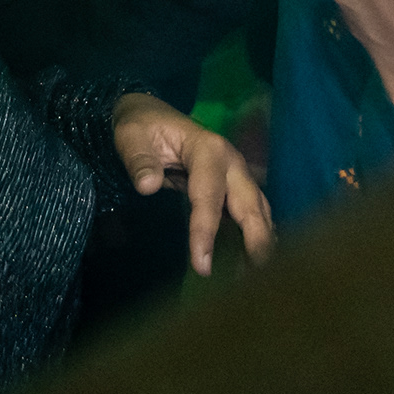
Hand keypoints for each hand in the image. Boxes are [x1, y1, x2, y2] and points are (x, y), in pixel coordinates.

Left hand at [108, 94, 274, 274]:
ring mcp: (237, 173)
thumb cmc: (141, 127)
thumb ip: (139, 160)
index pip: (209, 196)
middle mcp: (231, 162)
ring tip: (262, 278)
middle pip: (249, 204)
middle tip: (258, 277)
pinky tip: (257, 264)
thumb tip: (147, 186)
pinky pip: (252, 213)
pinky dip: (258, 236)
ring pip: (258, 210)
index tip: (202, 265)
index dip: (205, 231)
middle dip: (257, 239)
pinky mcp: (235, 186)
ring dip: (262, 242)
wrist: (150, 114)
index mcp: (208, 149)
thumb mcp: (131, 137)